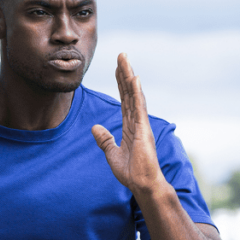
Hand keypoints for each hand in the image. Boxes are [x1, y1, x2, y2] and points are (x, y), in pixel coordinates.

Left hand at [91, 53, 168, 195]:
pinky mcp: (143, 130)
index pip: (124, 100)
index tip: (117, 68)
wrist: (142, 184)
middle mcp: (137, 122)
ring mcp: (141, 124)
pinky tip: (134, 79)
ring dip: (129, 77)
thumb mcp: (112, 154)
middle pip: (130, 93)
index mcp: (130, 126)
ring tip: (125, 60)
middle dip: (125, 74)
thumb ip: (105, 139)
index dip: (120, 83)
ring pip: (134, 95)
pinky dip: (137, 93)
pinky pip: (139, 108)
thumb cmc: (131, 172)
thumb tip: (95, 127)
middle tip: (121, 55)